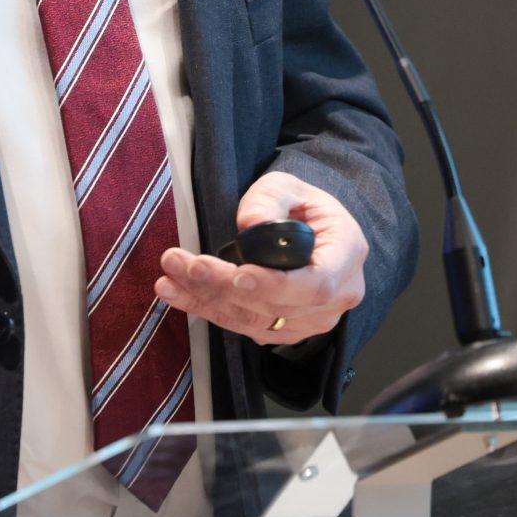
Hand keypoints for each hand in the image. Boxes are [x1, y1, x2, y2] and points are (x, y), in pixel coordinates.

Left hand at [155, 172, 367, 347]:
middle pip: (277, 304)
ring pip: (255, 319)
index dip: (276, 285)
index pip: (316, 284)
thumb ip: (271, 199)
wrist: (310, 230)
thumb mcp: (289, 186)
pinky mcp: (284, 330)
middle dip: (223, 285)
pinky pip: (243, 326)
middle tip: (181, 263)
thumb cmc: (302, 207)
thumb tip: (249, 224)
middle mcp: (335, 297)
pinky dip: (206, 309)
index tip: (239, 275)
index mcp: (346, 256)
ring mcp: (311, 320)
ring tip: (170, 275)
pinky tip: (176, 291)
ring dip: (207, 299)